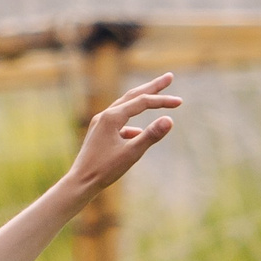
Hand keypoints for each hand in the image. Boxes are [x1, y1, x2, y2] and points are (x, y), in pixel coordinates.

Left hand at [65, 74, 181, 196]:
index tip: (180, 102)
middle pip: (132, 96)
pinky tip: (136, 134)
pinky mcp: (98, 133)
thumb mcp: (131, 154)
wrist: (80, 183)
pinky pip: (118, 123)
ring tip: (154, 98)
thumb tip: (169, 120)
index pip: (142, 102)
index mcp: (112, 117)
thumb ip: (150, 136)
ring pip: (124, 107)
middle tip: (169, 77)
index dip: (162, 101)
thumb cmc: (104, 170)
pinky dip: (130, 124)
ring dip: (141, 102)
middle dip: (152, 87)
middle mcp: (104, 115)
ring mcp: (100, 124)